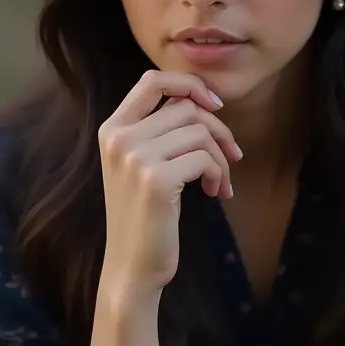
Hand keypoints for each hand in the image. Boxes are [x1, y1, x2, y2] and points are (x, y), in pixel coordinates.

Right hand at [98, 70, 241, 294]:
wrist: (132, 265)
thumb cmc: (144, 216)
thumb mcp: (141, 164)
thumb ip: (159, 130)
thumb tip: (204, 100)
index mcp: (112, 129)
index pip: (153, 80)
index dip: (189, 84)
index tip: (214, 105)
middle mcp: (119, 138)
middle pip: (186, 108)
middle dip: (218, 130)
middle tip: (231, 156)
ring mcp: (135, 157)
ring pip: (200, 132)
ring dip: (221, 157)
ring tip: (220, 182)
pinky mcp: (156, 180)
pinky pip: (205, 158)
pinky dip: (219, 174)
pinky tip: (215, 192)